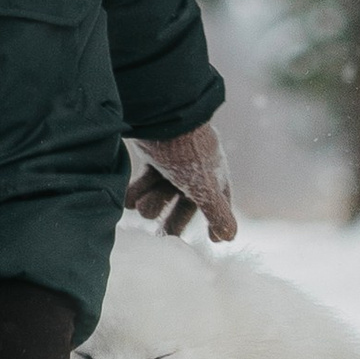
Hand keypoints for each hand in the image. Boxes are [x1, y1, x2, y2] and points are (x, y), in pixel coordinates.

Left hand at [126, 120, 237, 243]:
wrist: (160, 117)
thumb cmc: (189, 153)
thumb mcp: (205, 187)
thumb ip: (217, 212)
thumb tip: (230, 238)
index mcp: (213, 175)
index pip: (218, 202)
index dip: (217, 219)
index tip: (213, 240)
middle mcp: (195, 170)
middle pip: (187, 203)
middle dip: (174, 220)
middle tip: (163, 237)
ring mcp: (173, 163)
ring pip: (163, 193)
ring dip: (152, 203)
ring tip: (141, 208)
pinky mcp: (153, 157)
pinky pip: (146, 181)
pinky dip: (137, 191)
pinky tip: (129, 200)